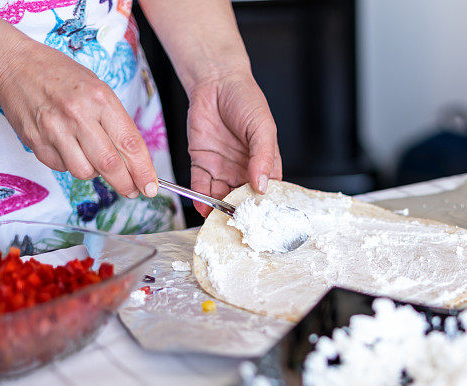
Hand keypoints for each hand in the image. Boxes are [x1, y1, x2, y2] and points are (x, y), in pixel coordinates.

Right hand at [0, 39, 157, 198]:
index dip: (143, 170)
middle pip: (110, 164)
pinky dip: (71, 165)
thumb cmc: (63, 77)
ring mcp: (54, 129)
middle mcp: (78, 115)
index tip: (151, 186)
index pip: (130, 144)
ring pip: (84, 172)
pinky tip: (70, 150)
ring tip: (95, 161)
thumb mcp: (99, 90)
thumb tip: (135, 160)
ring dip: (95, 174)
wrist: (16, 65)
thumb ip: (116, 123)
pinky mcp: (36, 141)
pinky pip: (61, 168)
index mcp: (101, 100)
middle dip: (126, 184)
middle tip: (132, 190)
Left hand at [187, 68, 281, 215]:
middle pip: (242, 198)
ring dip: (218, 209)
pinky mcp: (202, 163)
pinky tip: (202, 208)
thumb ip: (263, 156)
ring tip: (218, 220)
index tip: (259, 218)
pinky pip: (200, 185)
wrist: (215, 81)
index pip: (267, 191)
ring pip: (221, 195)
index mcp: (265, 163)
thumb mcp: (262, 128)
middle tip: (236, 223)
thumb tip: (263, 185)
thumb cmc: (246, 100)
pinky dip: (200, 198)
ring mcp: (222, 168)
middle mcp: (243, 169)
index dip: (263, 205)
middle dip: (239, 211)